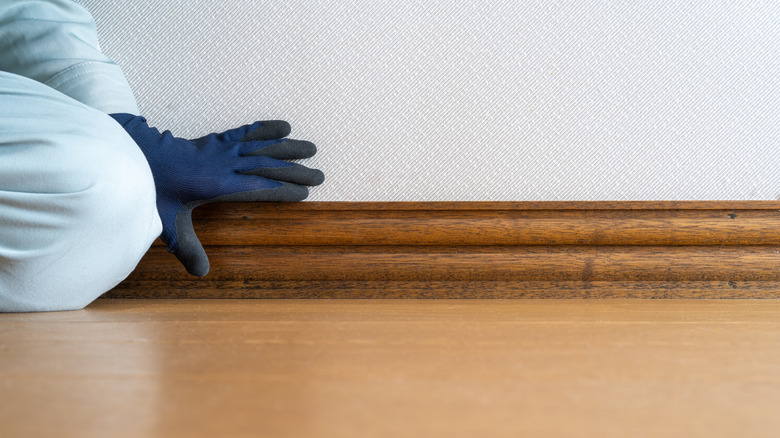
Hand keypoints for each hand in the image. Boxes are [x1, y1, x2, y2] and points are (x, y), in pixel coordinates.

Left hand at [110, 113, 323, 275]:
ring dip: (287, 147)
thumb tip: (202, 275)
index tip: (306, 193)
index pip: (260, 188)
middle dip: (295, 170)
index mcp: (218, 186)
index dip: (284, 189)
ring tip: (311, 147)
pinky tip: (282, 126)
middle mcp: (224, 165)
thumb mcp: (167, 226)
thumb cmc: (150, 193)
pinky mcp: (215, 140)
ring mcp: (220, 150)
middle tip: (320, 174)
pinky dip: (265, 128)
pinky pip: (245, 132)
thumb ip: (188, 249)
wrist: (133, 157)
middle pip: (267, 165)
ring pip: (260, 146)